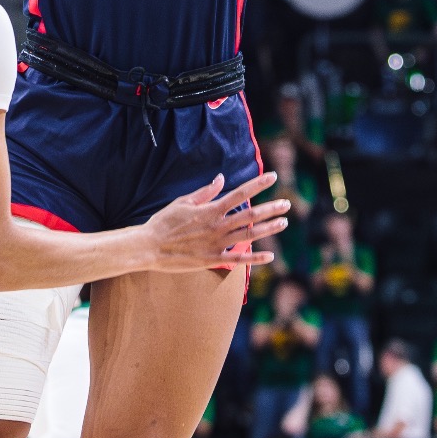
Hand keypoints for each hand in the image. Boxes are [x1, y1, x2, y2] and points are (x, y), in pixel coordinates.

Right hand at [140, 173, 289, 270]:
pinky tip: (271, 256)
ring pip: (249, 235)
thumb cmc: (164, 222)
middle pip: (250, 215)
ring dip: (268, 229)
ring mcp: (217, 244)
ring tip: (284, 222)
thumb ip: (205, 192)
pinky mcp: (213, 260)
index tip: (273, 177)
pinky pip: (239, 260)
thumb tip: (221, 179)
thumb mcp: (183, 202)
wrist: (149, 247)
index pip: (240, 193)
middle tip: (287, 204)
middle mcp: (217, 225)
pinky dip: (256, 258)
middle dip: (270, 208)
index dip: (258, 184)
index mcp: (210, 209)